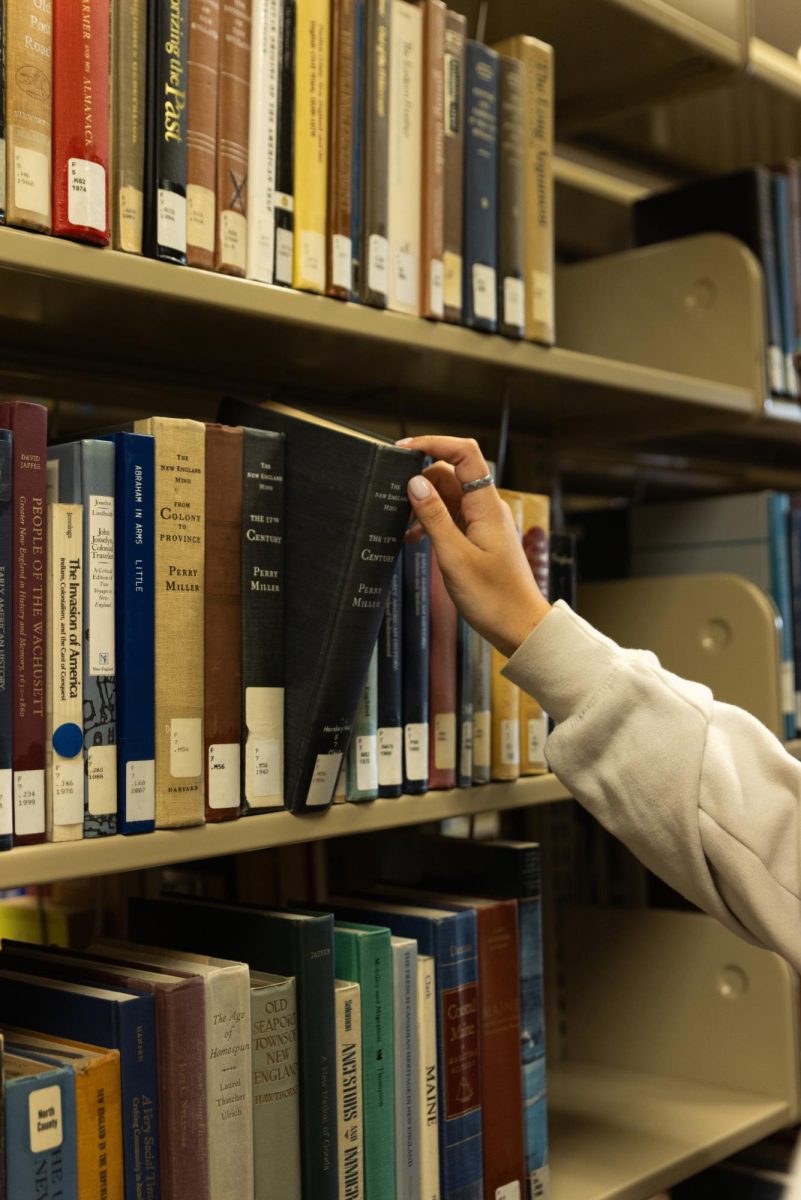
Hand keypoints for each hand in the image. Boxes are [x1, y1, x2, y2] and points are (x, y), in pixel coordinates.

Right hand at [398, 435, 550, 657]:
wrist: (519, 627)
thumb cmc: (493, 597)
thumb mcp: (455, 557)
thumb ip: (433, 516)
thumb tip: (414, 482)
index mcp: (487, 506)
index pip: (464, 454)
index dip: (434, 443)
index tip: (404, 448)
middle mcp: (487, 508)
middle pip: (452, 473)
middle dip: (421, 479)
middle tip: (393, 495)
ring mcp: (484, 522)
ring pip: (449, 496)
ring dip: (424, 505)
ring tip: (401, 526)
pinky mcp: (479, 537)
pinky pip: (451, 517)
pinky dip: (431, 522)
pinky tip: (414, 539)